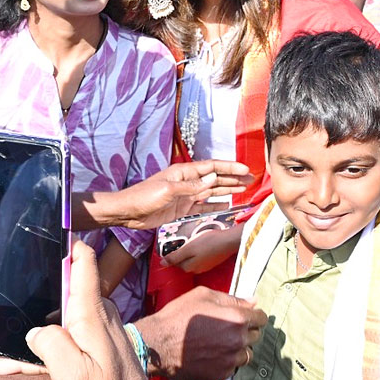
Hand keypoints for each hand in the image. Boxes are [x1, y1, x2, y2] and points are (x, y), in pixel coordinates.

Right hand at [25, 241, 167, 379]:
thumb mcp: (71, 376)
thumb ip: (50, 344)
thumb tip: (35, 330)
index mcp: (91, 314)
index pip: (83, 263)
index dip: (67, 243)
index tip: (50, 227)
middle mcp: (98, 312)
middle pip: (62, 291)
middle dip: (35, 307)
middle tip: (13, 342)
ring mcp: (100, 325)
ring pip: (62, 314)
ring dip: (42, 333)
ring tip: (19, 364)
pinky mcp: (99, 338)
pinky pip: (70, 330)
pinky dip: (53, 345)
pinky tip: (39, 368)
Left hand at [115, 160, 254, 229]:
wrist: (128, 212)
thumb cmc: (144, 196)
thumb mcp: (168, 191)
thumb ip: (192, 186)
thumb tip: (212, 178)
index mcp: (184, 172)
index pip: (212, 167)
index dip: (229, 168)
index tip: (245, 169)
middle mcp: (188, 181)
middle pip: (215, 178)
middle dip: (233, 177)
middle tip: (251, 178)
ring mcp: (186, 194)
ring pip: (212, 190)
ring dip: (228, 189)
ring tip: (244, 188)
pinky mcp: (183, 207)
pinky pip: (203, 204)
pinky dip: (216, 203)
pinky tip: (227, 204)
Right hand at [133, 286, 266, 379]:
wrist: (158, 344)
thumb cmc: (178, 315)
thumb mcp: (203, 296)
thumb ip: (231, 298)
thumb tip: (253, 301)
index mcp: (237, 318)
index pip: (261, 318)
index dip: (253, 316)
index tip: (245, 317)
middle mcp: (238, 340)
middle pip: (255, 336)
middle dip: (245, 331)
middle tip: (226, 328)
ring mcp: (231, 359)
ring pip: (247, 353)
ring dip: (238, 348)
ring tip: (220, 343)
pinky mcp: (222, 374)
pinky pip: (233, 366)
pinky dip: (227, 361)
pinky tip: (212, 354)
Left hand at [160, 223, 240, 273]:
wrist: (229, 241)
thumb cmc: (208, 243)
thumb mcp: (188, 248)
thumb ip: (175, 257)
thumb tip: (162, 264)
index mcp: (189, 267)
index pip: (175, 263)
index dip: (173, 254)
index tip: (175, 244)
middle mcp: (197, 270)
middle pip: (184, 262)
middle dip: (182, 253)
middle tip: (184, 241)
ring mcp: (206, 266)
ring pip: (193, 260)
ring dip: (191, 252)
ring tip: (193, 241)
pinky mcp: (213, 261)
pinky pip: (201, 257)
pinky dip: (199, 251)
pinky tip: (202, 244)